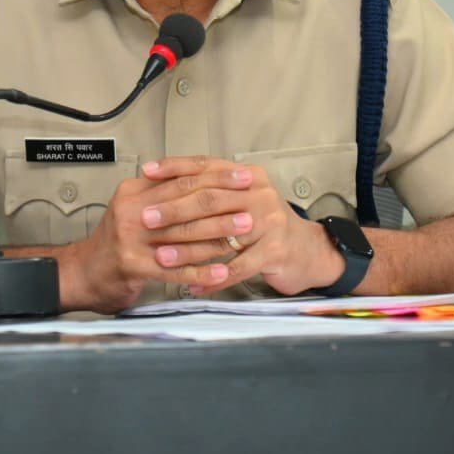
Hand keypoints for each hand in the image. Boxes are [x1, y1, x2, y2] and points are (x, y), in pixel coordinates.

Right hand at [63, 161, 258, 312]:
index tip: (241, 176)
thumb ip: (162, 192)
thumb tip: (206, 178)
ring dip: (218, 235)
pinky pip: (175, 269)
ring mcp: (131, 239)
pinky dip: (201, 272)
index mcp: (134, 191)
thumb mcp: (135, 207)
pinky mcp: (134, 266)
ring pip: (183, 235)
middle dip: (222, 203)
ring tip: (244, 234)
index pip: (181, 178)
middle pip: (185, 202)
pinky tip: (221, 272)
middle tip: (250, 203)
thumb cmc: (116, 241)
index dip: (214, 176)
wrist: (84, 272)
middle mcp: (131, 211)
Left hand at [136, 156, 346, 296]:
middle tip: (146, 218)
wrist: (307, 250)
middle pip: (209, 199)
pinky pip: (236, 267)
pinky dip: (213, 280)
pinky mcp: (275, 251)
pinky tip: (194, 287)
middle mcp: (260, 194)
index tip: (147, 172)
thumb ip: (212, 189)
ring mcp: (270, 222)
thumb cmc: (265, 224)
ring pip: (219, 235)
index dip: (174, 168)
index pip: (206, 166)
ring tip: (162, 257)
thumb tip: (163, 182)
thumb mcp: (242, 199)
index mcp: (248, 176)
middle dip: (173, 209)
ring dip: (187, 248)